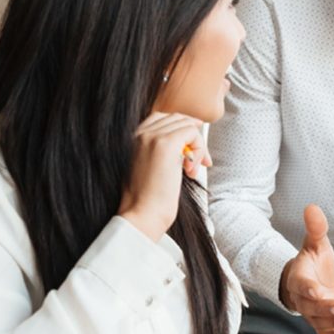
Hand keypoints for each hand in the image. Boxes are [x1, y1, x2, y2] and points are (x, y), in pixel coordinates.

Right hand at [118, 112, 209, 240]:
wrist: (142, 215)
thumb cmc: (147, 200)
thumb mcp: (150, 168)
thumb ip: (161, 152)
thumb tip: (187, 144)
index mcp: (133, 138)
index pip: (162, 118)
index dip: (182, 129)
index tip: (193, 149)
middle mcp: (140, 133)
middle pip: (178, 119)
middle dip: (194, 137)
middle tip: (201, 162)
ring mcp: (152, 136)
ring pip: (187, 125)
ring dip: (198, 147)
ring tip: (191, 171)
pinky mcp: (166, 144)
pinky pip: (193, 133)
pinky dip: (199, 150)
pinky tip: (190, 172)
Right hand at [279, 205, 333, 333]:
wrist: (304, 282)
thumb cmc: (311, 262)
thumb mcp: (315, 243)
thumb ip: (316, 229)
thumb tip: (312, 207)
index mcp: (300, 278)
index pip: (302, 285)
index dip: (308, 289)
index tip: (318, 291)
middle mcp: (304, 299)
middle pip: (312, 307)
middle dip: (327, 309)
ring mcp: (312, 313)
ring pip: (320, 322)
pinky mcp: (321, 323)